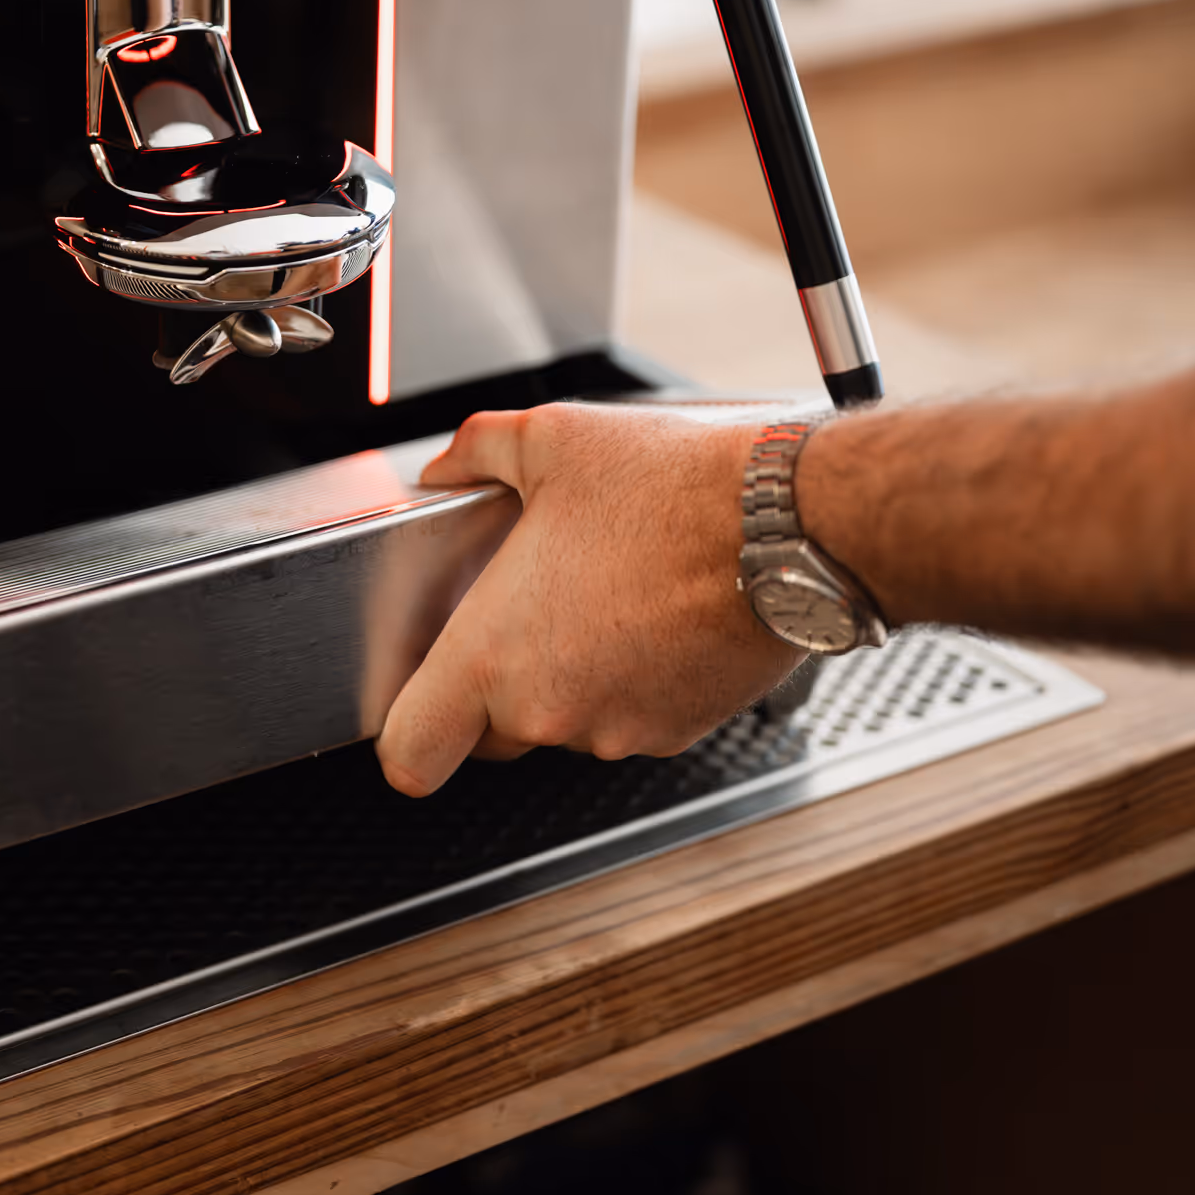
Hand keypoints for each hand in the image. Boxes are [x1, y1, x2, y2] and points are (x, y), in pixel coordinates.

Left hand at [375, 404, 805, 796]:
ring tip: (601, 595)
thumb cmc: (673, 489)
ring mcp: (616, 729)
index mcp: (493, 655)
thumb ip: (476, 455)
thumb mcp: (550, 440)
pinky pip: (626, 717)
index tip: (414, 713)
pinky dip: (629, 680)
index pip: (411, 753)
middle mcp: (549, 708)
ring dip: (570, 675)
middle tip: (525, 612)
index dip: (404, 739)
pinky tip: (649, 614)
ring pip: (564, 721)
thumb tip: (447, 465)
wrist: (789, 524)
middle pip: (488, 734)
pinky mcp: (676, 731)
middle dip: (493, 686)